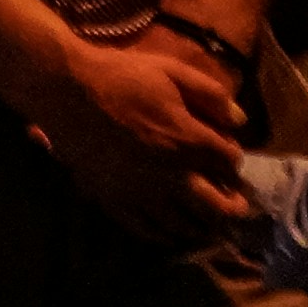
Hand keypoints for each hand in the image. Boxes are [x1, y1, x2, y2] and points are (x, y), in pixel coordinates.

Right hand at [44, 34, 252, 243]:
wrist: (66, 90)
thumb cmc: (120, 76)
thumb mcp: (170, 71)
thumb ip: (210, 94)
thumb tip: (240, 120)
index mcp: (188, 141)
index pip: (228, 163)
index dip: (234, 162)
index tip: (230, 160)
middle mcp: (172, 175)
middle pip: (216, 206)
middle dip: (232, 207)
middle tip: (236, 207)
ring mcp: (142, 193)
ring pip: (183, 224)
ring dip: (202, 226)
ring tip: (207, 225)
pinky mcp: (115, 201)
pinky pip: (145, 229)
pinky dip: (163, 235)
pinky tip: (168, 233)